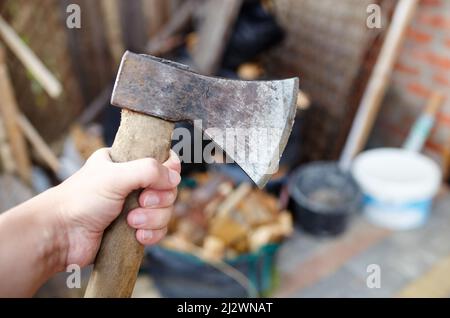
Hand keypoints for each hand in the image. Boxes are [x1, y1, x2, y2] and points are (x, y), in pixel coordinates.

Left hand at [54, 148, 180, 267]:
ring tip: (132, 222)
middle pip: (168, 188)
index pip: (162, 160)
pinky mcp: (134, 229)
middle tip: (141, 203)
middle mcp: (132, 182)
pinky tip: (137, 236)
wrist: (59, 236)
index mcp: (125, 162)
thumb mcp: (115, 176)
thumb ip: (147, 170)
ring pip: (165, 211)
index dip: (169, 171)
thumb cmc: (80, 200)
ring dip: (153, 218)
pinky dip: (152, 234)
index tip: (164, 180)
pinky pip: (158, 230)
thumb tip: (175, 177)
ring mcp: (134, 206)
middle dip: (158, 200)